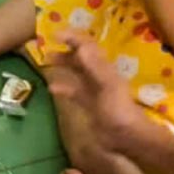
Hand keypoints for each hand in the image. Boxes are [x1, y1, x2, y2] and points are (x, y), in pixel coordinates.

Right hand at [42, 33, 146, 147]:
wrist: (127, 138)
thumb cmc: (118, 110)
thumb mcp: (107, 86)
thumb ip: (95, 66)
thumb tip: (81, 46)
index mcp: (104, 69)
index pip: (88, 46)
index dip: (72, 38)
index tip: (54, 35)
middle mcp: (99, 76)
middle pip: (81, 58)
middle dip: (64, 51)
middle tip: (46, 50)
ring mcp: (94, 91)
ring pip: (76, 73)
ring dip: (63, 66)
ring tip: (46, 64)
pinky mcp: (89, 104)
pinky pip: (74, 91)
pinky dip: (63, 87)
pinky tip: (52, 89)